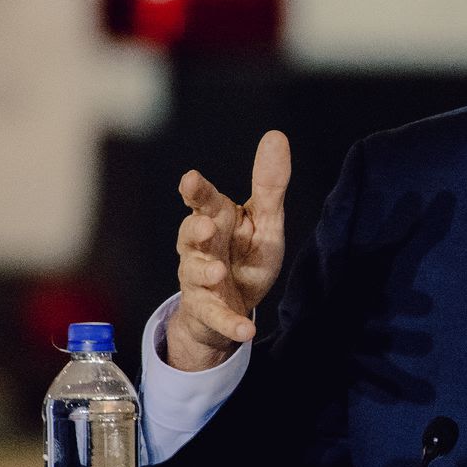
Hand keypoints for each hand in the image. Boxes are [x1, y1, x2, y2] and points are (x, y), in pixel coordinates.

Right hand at [165, 130, 290, 371]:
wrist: (234, 305)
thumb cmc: (244, 254)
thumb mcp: (264, 220)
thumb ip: (269, 184)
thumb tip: (276, 135)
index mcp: (216, 220)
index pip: (203, 201)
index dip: (196, 192)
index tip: (190, 179)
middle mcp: (201, 248)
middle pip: (191, 235)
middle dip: (195, 230)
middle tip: (205, 225)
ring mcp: (201, 281)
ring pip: (196, 274)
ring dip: (206, 273)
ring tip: (218, 273)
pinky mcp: (210, 312)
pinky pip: (218, 318)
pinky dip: (231, 323)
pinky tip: (246, 330)